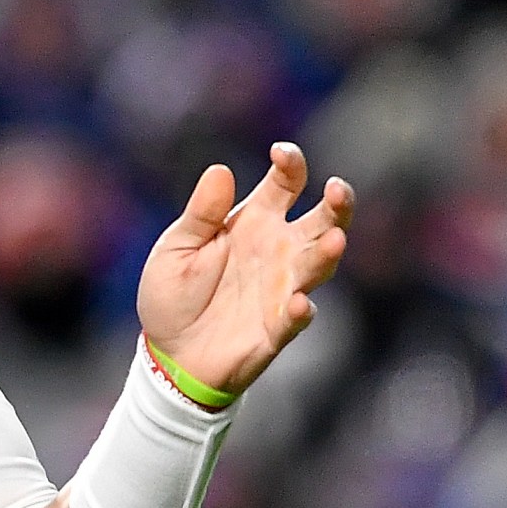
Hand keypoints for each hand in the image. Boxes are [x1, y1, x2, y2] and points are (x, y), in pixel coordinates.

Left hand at [136, 142, 353, 397]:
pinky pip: (297, 316)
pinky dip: (300, 310)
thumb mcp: (177, 248)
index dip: (291, 166)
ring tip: (333, 240)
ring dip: (328, 252)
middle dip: (337, 204)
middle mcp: (279, 250)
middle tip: (337, 189)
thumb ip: (201, 214)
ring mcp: (283, 287)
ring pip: (318, 264)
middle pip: (322, 220)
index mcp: (254, 222)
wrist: (169, 354)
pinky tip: (298, 303)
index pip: (285, 185)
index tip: (283, 153)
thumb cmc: (173, 294)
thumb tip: (220, 170)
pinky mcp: (278, 327)